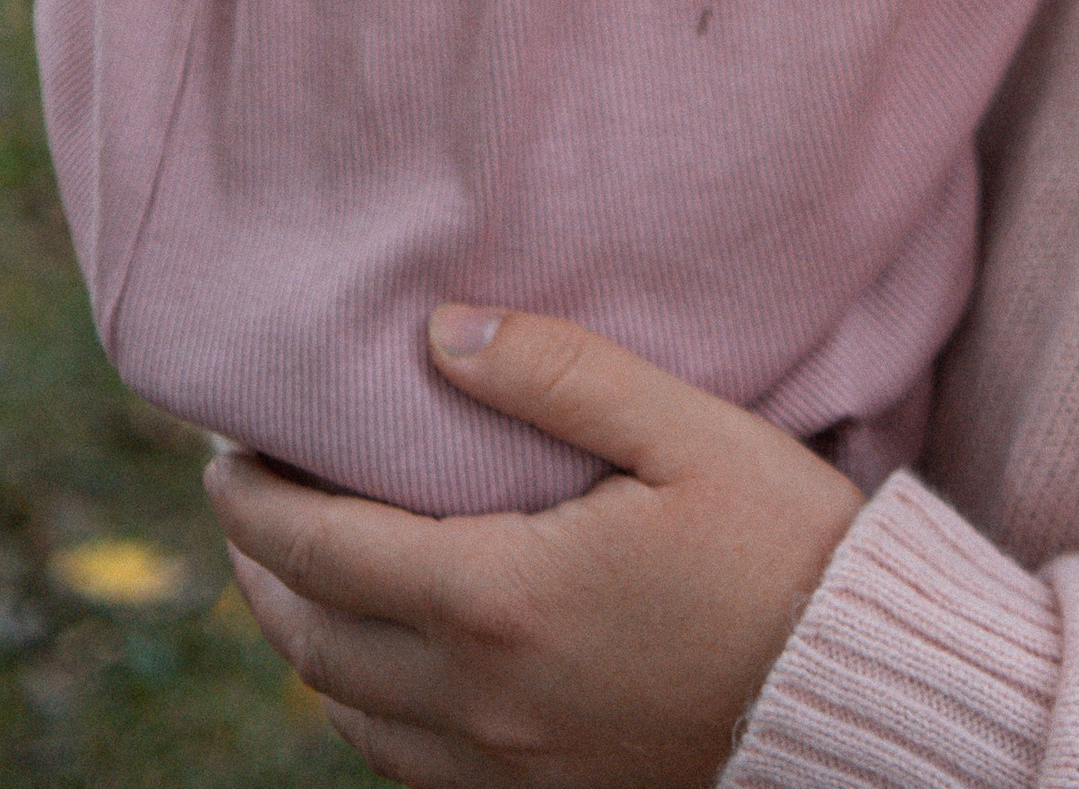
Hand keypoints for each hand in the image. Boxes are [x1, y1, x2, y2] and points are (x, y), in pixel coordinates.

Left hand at [206, 308, 863, 788]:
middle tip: (244, 498)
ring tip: (292, 572)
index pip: (324, 548)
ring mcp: (505, 764)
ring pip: (348, 712)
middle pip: (314, 638)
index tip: (225, 450)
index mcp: (498, 597)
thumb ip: (557, 373)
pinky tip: (377, 665)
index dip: (258, 500)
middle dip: (260, 565)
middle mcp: (478, 696)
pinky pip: (405, 764)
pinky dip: (361, 706)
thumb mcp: (684, 430)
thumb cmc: (781, 547)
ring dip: (302, 637)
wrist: (853, 691)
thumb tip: (438, 333)